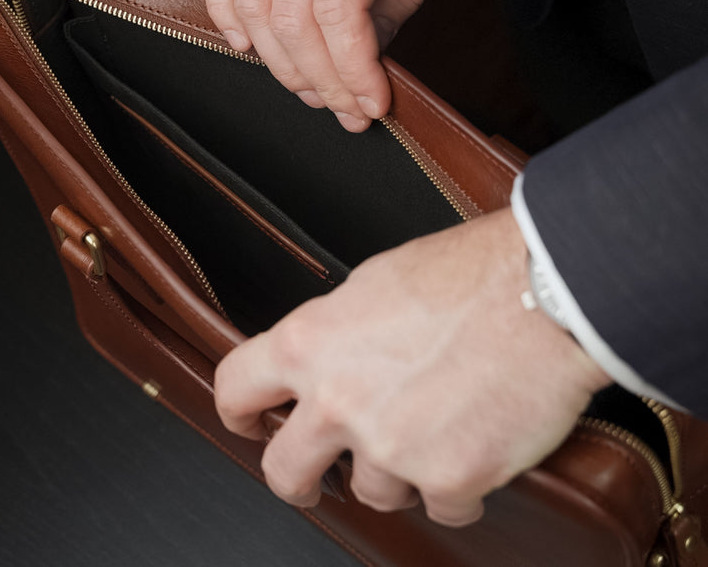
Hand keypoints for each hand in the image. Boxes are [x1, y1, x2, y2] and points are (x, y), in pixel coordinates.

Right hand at [204, 0, 468, 131]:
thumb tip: (369, 54)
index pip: (341, 13)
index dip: (354, 71)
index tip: (372, 104)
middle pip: (292, 21)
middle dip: (321, 80)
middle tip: (347, 110)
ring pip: (252, 5)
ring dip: (279, 63)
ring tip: (311, 89)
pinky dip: (225, 14)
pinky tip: (246, 47)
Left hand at [214, 208, 610, 525]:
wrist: (544, 293)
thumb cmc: (467, 275)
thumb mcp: (374, 282)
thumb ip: (336, 330)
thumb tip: (324, 354)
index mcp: (312, 343)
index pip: (236, 387)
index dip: (239, 410)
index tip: (252, 420)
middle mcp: (340, 401)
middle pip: (284, 471)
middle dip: (299, 477)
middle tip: (318, 473)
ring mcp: (391, 447)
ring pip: (371, 491)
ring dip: (395, 471)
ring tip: (429, 429)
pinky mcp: (449, 479)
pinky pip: (439, 506)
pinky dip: (453, 484)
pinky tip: (469, 446)